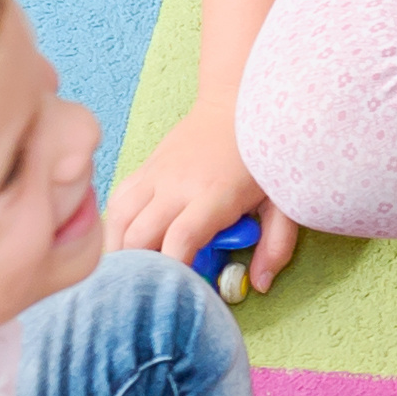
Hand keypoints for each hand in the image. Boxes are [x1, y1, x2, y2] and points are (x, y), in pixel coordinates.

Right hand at [102, 100, 292, 294]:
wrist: (238, 99)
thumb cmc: (265, 153)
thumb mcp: (283, 199)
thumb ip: (276, 245)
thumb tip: (259, 285)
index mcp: (213, 195)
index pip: (180, 241)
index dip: (173, 272)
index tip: (178, 294)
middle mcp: (176, 186)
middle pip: (139, 237)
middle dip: (138, 271)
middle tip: (146, 297)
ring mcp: (157, 175)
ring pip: (118, 219)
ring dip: (117, 251)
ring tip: (126, 278)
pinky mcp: (146, 167)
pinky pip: (117, 201)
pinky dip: (113, 226)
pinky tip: (121, 247)